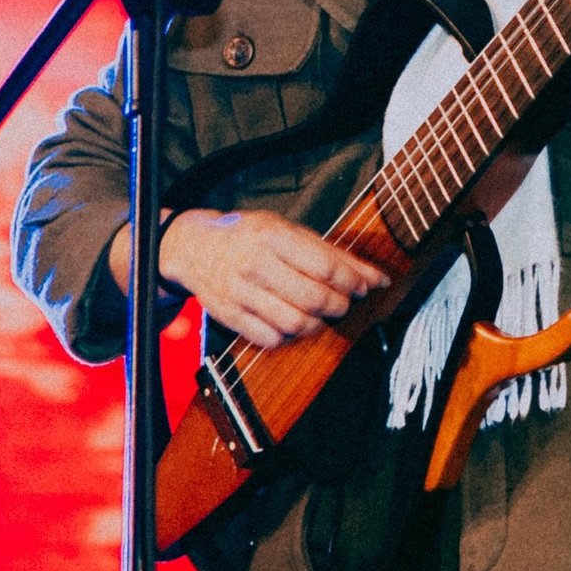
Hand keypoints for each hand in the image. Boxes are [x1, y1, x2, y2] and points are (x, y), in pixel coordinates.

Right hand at [115, 209, 390, 349]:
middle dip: (339, 305)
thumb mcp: (289, 231)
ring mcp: (240, 292)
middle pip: (313, 298)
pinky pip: (270, 338)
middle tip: (344, 303)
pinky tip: (294, 324)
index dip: (354, 281)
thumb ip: (332, 254)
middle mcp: (255, 264)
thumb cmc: (251, 236)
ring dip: (318, 325)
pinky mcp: (229, 315)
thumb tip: (376, 278)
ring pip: (294, 323)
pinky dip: (290, 337)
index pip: (326, 266)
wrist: (194, 247)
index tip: (366, 286)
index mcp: (273, 236)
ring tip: (322, 316)